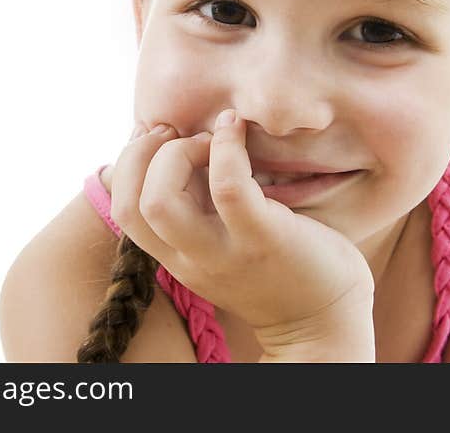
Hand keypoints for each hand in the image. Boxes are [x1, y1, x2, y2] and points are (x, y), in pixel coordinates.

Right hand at [109, 111, 374, 340]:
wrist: (324, 321)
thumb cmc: (281, 268)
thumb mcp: (224, 241)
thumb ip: (200, 206)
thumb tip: (182, 150)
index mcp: (178, 258)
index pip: (126, 212)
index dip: (129, 164)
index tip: (158, 138)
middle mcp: (192, 260)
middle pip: (134, 204)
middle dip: (143, 154)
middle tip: (176, 133)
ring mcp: (225, 252)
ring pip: (163, 200)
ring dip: (177, 153)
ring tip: (208, 136)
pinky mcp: (264, 239)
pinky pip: (229, 186)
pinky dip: (226, 148)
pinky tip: (236, 128)